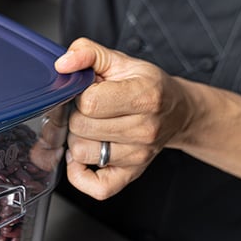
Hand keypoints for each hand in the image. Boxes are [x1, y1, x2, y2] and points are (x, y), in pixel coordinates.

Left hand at [53, 37, 192, 199]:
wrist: (178, 111)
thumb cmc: (147, 86)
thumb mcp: (121, 61)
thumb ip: (88, 53)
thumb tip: (62, 64)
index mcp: (144, 96)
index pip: (89, 102)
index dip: (79, 94)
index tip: (88, 91)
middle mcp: (144, 129)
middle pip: (80, 128)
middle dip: (75, 115)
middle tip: (87, 109)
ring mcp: (138, 155)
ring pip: (80, 152)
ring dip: (76, 139)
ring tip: (91, 127)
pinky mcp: (130, 175)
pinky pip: (94, 187)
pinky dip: (80, 174)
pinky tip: (85, 154)